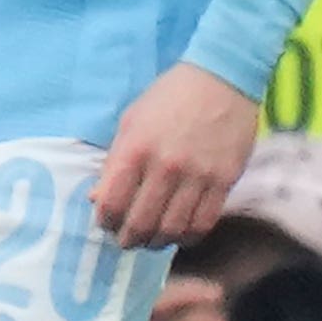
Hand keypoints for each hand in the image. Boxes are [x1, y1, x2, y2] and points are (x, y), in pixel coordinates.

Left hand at [95, 63, 258, 249]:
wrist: (222, 78)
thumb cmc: (169, 97)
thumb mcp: (132, 120)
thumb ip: (114, 161)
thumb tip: (97, 199)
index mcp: (136, 148)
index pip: (112, 203)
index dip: (105, 221)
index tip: (107, 223)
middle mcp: (165, 166)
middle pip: (141, 223)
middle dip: (128, 239)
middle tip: (127, 240)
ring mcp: (197, 176)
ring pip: (172, 230)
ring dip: (157, 242)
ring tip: (151, 240)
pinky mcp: (224, 181)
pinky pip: (203, 224)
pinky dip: (188, 237)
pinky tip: (179, 233)